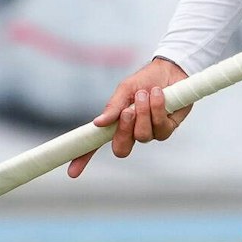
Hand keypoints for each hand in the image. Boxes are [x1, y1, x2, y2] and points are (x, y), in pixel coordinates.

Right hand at [68, 57, 190, 177]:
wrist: (169, 69)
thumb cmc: (144, 80)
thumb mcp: (124, 89)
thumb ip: (113, 107)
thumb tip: (97, 123)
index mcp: (115, 124)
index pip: (96, 144)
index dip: (84, 158)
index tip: (72, 172)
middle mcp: (131, 132)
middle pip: (121, 148)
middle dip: (124, 130)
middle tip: (128, 110)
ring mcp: (150, 133)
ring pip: (142, 136)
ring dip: (143, 113)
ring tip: (145, 94)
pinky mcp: (167, 129)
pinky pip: (160, 128)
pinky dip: (158, 109)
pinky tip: (159, 95)